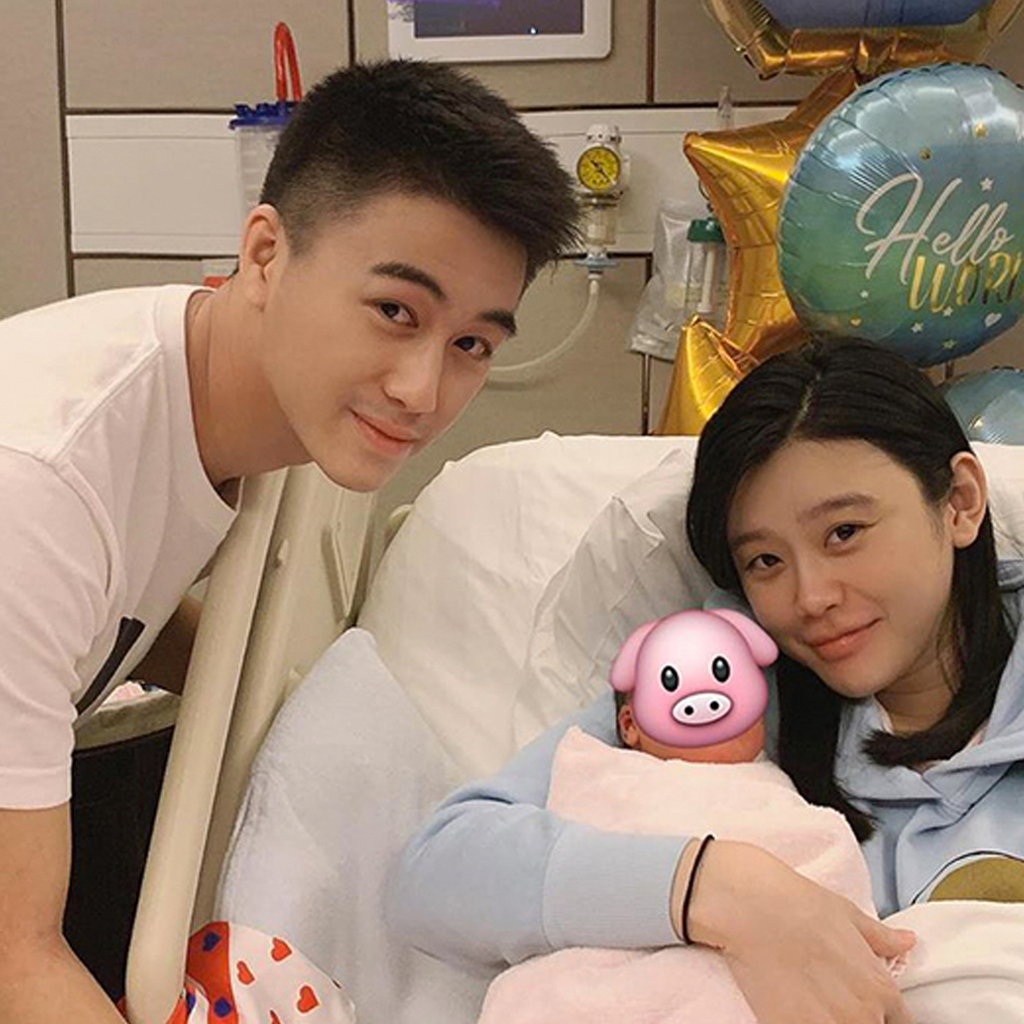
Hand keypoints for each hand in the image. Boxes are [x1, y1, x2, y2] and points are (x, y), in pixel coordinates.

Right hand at [687, 840, 916, 1023]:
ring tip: (811, 1001)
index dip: (884, 1016)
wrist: (750, 907)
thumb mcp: (847, 914)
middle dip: (856, 1017)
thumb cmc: (798, 903)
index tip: (870, 1008)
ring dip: (830, 1019)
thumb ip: (881, 939)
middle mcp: (861, 1016)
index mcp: (880, 990)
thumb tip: (907, 942)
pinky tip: (791, 1006)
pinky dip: (803, 1021)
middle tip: (830, 995)